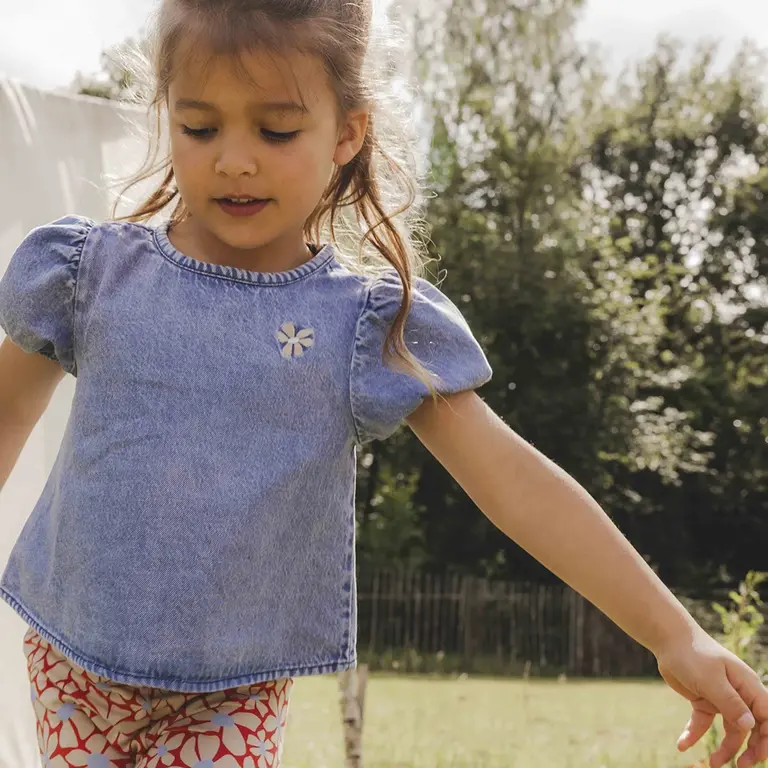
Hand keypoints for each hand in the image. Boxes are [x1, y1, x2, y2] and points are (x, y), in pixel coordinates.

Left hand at [655, 628, 767, 767]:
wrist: (667, 639)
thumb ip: (731, 703)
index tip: (759, 757)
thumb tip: (751, 726)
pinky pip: (703, 722)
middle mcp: (738, 693)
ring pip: (730, 729)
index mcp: (747, 685)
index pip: (767, 716)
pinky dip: (694, 734)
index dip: (767, 738)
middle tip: (741, 766)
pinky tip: (682, 745)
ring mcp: (720, 697)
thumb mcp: (711, 679)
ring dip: (725, 748)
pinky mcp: (703, 699)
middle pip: (751, 727)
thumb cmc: (692, 654)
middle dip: (750, 748)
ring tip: (712, 764)